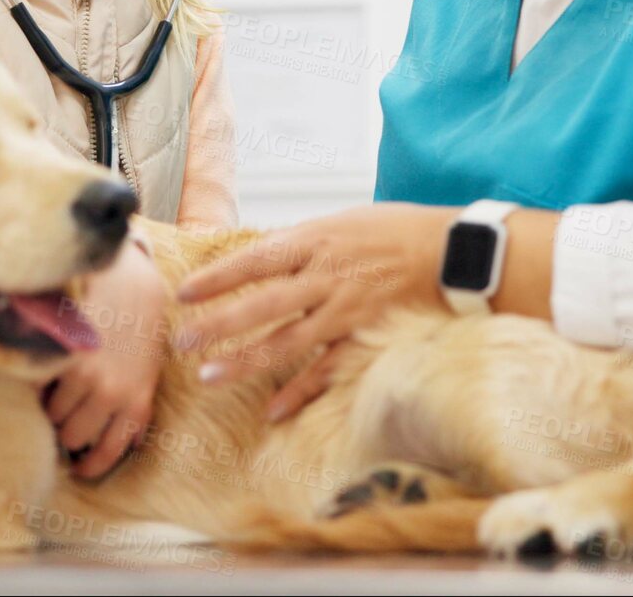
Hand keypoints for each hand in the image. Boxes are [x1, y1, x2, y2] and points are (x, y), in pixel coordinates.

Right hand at [44, 237, 168, 478]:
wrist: (130, 284)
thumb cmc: (140, 331)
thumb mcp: (149, 374)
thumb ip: (137, 410)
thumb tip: (131, 446)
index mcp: (137, 403)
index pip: (108, 453)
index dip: (90, 467)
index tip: (78, 470)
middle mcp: (112, 394)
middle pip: (72, 437)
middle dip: (65, 430)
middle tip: (65, 413)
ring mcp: (86, 375)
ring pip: (52, 415)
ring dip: (50, 405)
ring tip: (58, 386)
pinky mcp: (64, 355)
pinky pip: (39, 388)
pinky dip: (39, 384)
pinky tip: (48, 369)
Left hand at [173, 203, 455, 422]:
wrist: (451, 250)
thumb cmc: (392, 231)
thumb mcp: (340, 222)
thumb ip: (299, 243)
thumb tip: (259, 257)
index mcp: (316, 241)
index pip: (255, 260)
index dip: (218, 278)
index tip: (184, 293)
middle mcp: (327, 275)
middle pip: (263, 304)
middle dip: (219, 323)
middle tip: (182, 342)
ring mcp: (347, 309)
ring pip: (288, 340)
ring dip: (246, 360)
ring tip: (210, 376)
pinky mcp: (366, 335)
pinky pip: (329, 368)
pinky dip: (301, 391)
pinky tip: (273, 411)